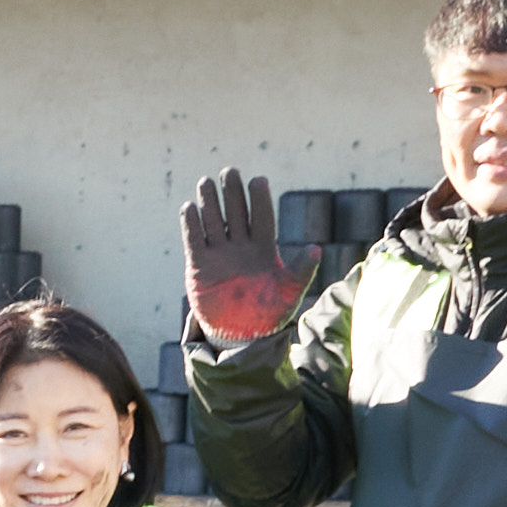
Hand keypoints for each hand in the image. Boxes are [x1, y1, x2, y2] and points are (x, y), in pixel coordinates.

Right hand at [181, 170, 304, 345]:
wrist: (242, 334)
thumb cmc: (270, 312)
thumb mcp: (291, 291)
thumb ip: (302, 269)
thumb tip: (316, 248)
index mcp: (264, 248)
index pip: (261, 217)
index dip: (259, 199)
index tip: (258, 181)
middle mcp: (241, 246)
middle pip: (235, 212)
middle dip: (232, 193)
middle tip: (230, 172)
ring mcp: (219, 254)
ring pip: (213, 221)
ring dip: (210, 202)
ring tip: (206, 182)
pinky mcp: (199, 266)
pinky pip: (194, 240)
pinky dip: (191, 225)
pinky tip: (190, 208)